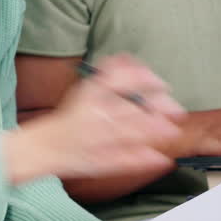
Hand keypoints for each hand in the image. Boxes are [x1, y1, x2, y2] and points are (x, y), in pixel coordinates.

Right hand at [7, 55, 184, 181]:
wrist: (43, 147)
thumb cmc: (70, 118)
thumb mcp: (86, 89)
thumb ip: (109, 74)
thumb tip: (130, 59)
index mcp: (90, 94)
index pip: (120, 80)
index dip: (145, 81)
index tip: (161, 84)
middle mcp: (95, 114)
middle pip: (131, 108)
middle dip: (157, 109)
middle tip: (177, 111)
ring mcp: (98, 139)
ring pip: (131, 134)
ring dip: (155, 132)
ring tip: (172, 131)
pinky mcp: (101, 161)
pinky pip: (124, 161)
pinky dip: (143, 159)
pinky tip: (160, 158)